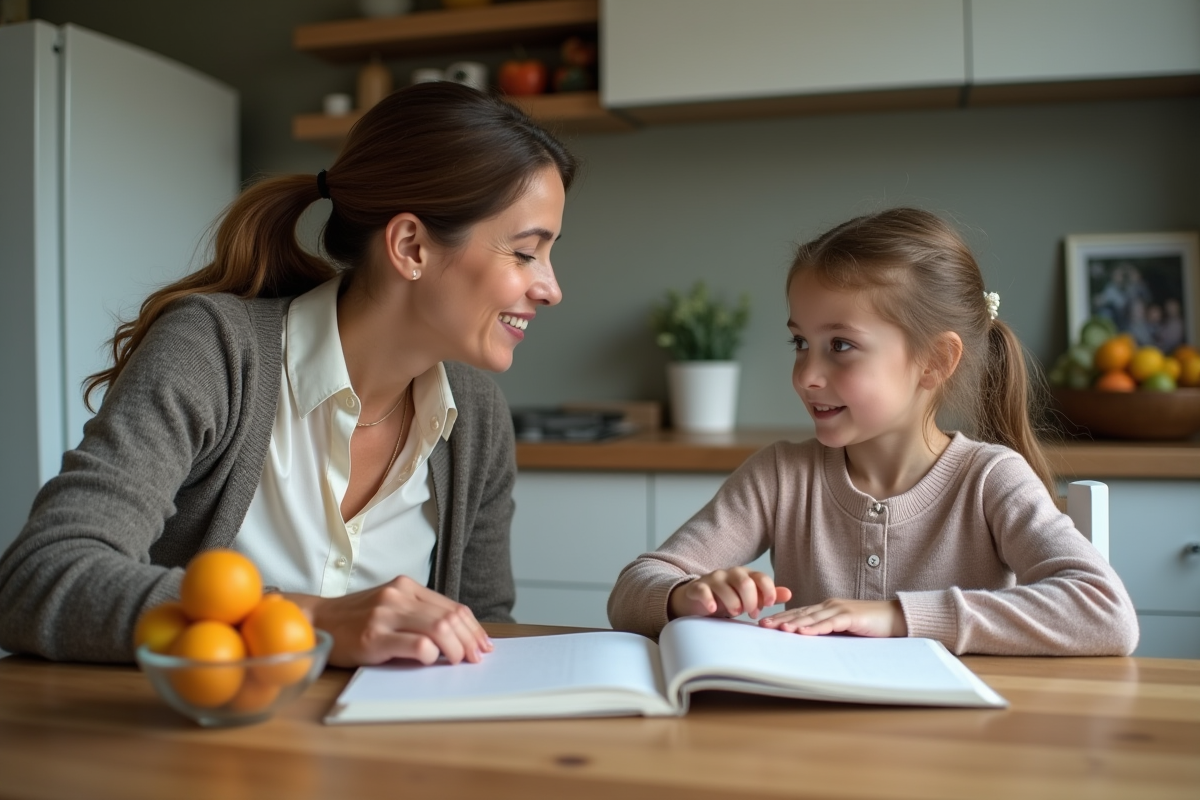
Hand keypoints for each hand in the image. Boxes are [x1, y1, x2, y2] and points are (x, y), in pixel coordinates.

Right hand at [285, 576, 492, 667]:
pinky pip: (416, 645)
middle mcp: (398, 595)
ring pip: (438, 629)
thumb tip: (458, 636)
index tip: (483, 645)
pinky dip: (430, 655)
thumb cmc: (356, 619)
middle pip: (450, 618)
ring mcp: (385, 614)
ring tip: (457, 662)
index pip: (453, 607)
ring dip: (455, 650)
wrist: (318, 621)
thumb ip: (419, 614)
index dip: (473, 628)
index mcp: (407, 586)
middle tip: (475, 659)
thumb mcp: (391, 607)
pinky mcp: (373, 637)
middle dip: (470, 641)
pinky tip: (429, 661)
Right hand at [668, 568, 792, 620]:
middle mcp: (730, 574)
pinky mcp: (698, 587)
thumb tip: (789, 594)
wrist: (699, 599)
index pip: (761, 578)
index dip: (768, 592)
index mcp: (746, 575)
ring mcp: (713, 579)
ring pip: (726, 587)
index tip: (769, 605)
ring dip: (733, 604)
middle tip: (751, 614)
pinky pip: (703, 591)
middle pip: (745, 583)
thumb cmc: (728, 598)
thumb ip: (768, 595)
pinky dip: (709, 601)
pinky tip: (713, 610)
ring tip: (734, 614)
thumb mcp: (750, 597)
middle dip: (751, 601)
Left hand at [759, 598, 906, 637]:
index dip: (781, 618)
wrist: (894, 618)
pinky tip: (804, 632)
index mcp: (825, 608)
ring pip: (812, 617)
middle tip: (762, 625)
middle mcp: (829, 606)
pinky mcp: (851, 617)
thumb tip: (808, 641)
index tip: (765, 624)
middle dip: (781, 620)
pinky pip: (830, 623)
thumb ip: (827, 631)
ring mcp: (840, 609)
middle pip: (800, 613)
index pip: (799, 613)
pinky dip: (816, 628)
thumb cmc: (868, 625)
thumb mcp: (843, 629)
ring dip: (794, 623)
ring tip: (778, 629)